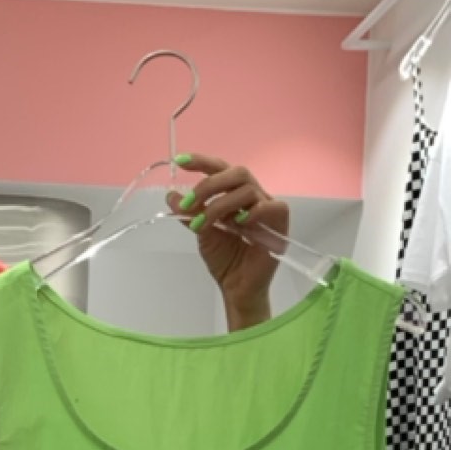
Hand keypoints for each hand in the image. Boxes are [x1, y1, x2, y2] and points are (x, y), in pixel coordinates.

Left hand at [166, 153, 289, 329]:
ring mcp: (267, 208)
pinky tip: (239, 223)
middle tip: (190, 202)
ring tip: (204, 224)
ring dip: (221, 204)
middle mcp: (253, 196)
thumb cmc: (225, 261)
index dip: (202, 162)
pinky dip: (253, 211)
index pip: (221, 169)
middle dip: (210, 183)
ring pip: (248, 189)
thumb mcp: (202, 233)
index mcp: (234, 195)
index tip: (180, 162)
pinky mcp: (279, 224)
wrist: (236, 288)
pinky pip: (271, 206)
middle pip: (237, 172)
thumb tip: (171, 196)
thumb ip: (191, 214)